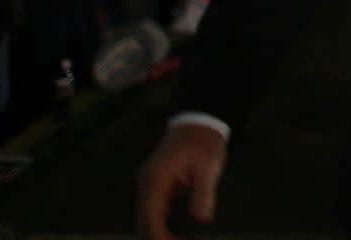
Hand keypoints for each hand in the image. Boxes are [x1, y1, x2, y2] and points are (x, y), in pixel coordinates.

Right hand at [137, 123, 226, 238]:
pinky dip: (160, 226)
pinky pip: (153, 211)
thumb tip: (203, 219)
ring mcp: (150, 183)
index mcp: (156, 177)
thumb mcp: (208, 166)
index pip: (149, 215)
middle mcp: (147, 181)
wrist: (198, 122)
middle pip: (142, 220)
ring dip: (156, 234)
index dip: (158, 236)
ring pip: (145, 217)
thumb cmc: (204, 142)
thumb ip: (203, 192)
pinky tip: (174, 237)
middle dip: (156, 238)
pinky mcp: (157, 186)